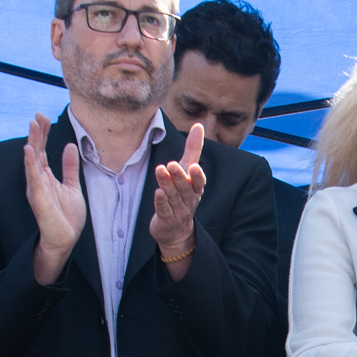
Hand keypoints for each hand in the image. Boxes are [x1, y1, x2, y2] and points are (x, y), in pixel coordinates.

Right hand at [23, 113, 85, 284]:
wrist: (65, 240)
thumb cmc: (66, 217)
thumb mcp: (72, 187)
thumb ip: (69, 167)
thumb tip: (70, 146)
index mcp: (45, 177)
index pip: (43, 150)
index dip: (43, 133)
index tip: (44, 117)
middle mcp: (38, 180)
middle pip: (36, 151)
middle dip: (37, 133)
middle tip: (38, 115)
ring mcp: (37, 188)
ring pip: (32, 161)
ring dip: (32, 142)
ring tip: (33, 125)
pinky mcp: (38, 198)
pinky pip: (33, 178)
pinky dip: (30, 163)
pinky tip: (29, 150)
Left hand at [151, 120, 206, 275]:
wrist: (176, 230)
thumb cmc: (182, 195)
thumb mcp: (188, 172)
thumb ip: (193, 149)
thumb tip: (199, 125)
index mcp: (195, 189)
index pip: (199, 182)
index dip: (197, 176)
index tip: (193, 166)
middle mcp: (189, 200)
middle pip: (185, 188)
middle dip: (179, 176)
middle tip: (172, 165)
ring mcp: (178, 210)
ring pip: (173, 196)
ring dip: (167, 184)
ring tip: (160, 171)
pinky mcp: (166, 219)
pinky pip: (164, 210)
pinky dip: (161, 202)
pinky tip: (157, 193)